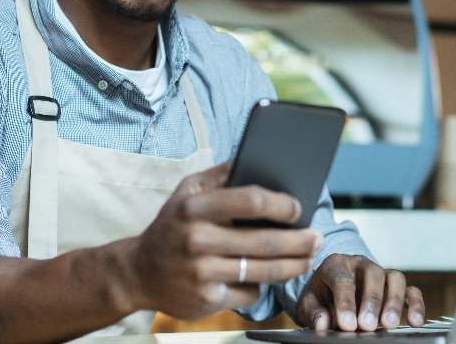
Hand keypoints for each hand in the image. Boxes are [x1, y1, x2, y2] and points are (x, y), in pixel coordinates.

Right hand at [128, 162, 324, 319]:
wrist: (137, 272)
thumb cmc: (173, 225)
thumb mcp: (188, 191)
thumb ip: (222, 174)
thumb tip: (260, 155)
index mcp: (194, 206)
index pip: (250, 200)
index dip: (282, 204)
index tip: (299, 208)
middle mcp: (197, 239)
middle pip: (265, 242)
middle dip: (300, 241)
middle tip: (318, 238)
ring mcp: (201, 273)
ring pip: (263, 271)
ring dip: (294, 265)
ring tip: (308, 257)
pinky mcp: (206, 300)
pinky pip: (249, 292)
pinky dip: (262, 284)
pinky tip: (270, 276)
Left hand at [296, 254, 424, 330]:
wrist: (330, 292)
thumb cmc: (320, 296)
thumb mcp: (309, 303)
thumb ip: (314, 313)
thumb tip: (323, 324)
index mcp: (336, 264)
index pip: (343, 279)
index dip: (346, 303)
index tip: (347, 324)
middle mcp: (361, 264)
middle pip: (373, 274)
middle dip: (371, 301)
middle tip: (367, 326)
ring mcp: (381, 274)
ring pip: (395, 279)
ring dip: (394, 302)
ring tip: (389, 325)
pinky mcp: (395, 287)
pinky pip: (411, 291)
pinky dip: (416, 305)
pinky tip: (415, 322)